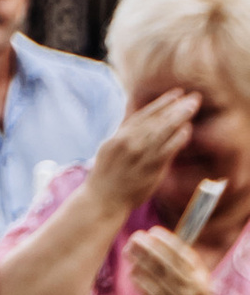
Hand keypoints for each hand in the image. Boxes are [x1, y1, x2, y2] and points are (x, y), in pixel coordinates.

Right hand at [91, 87, 199, 221]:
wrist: (102, 200)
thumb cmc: (107, 177)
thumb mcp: (108, 150)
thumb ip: (124, 135)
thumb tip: (141, 122)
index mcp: (117, 137)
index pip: (143, 114)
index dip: (161, 103)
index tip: (176, 94)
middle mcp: (127, 142)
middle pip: (156, 119)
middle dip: (175, 106)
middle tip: (192, 97)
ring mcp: (139, 155)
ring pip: (162, 131)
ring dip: (179, 117)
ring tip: (192, 107)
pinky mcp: (149, 168)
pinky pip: (167, 149)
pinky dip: (177, 138)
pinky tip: (187, 129)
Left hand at [127, 225, 215, 294]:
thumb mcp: (198, 279)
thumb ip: (184, 261)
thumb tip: (160, 239)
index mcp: (200, 276)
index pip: (183, 254)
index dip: (167, 240)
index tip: (153, 230)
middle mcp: (191, 288)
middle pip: (167, 264)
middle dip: (149, 248)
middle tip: (135, 237)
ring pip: (156, 278)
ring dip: (140, 262)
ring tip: (128, 251)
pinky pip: (150, 293)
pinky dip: (140, 281)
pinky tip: (132, 272)